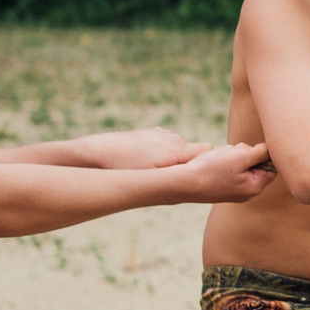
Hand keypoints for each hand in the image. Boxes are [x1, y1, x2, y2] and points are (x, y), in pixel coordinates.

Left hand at [78, 126, 210, 168]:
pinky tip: (145, 160)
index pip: (209, 151)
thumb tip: (200, 176)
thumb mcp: (153, 178)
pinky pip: (166, 144)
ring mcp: (162, 133)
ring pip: (179, 148)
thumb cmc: (125, 168)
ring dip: (173, 158)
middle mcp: (173, 138)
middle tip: (173, 177)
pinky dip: (161, 152)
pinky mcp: (151, 132)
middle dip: (189, 163)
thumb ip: (179, 174)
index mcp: (177, 149)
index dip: (210, 161)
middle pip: (194, 152)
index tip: (205, 172)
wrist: (98, 152)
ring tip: (154, 170)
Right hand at [184, 141, 277, 201]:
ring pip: (241, 165)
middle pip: (256, 164)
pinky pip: (229, 170)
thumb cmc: (212, 169)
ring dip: (231, 155)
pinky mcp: (222, 187)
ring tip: (219, 157)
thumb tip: (272, 149)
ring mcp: (234, 191)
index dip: (263, 153)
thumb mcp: (240, 156)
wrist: (183, 183)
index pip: (271, 167)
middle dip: (245, 153)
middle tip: (231, 153)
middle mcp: (247, 192)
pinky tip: (212, 162)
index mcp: (255, 187)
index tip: (250, 148)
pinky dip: (222, 161)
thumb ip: (260, 152)